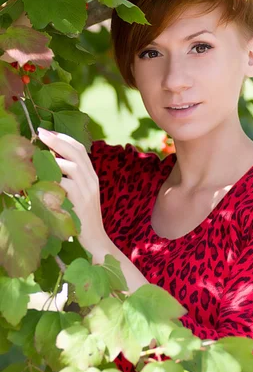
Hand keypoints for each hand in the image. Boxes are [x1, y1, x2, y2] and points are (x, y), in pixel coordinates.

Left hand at [36, 127, 108, 254]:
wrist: (95, 240)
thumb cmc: (81, 218)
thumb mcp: (79, 194)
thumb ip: (70, 179)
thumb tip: (50, 162)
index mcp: (91, 175)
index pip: (80, 149)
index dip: (64, 138)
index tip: (48, 132)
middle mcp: (91, 179)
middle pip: (77, 151)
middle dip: (57, 140)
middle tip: (40, 132)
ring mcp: (88, 190)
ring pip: (72, 166)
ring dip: (53, 159)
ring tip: (37, 158)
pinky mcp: (81, 202)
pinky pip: (65, 185)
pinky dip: (52, 180)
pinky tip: (40, 181)